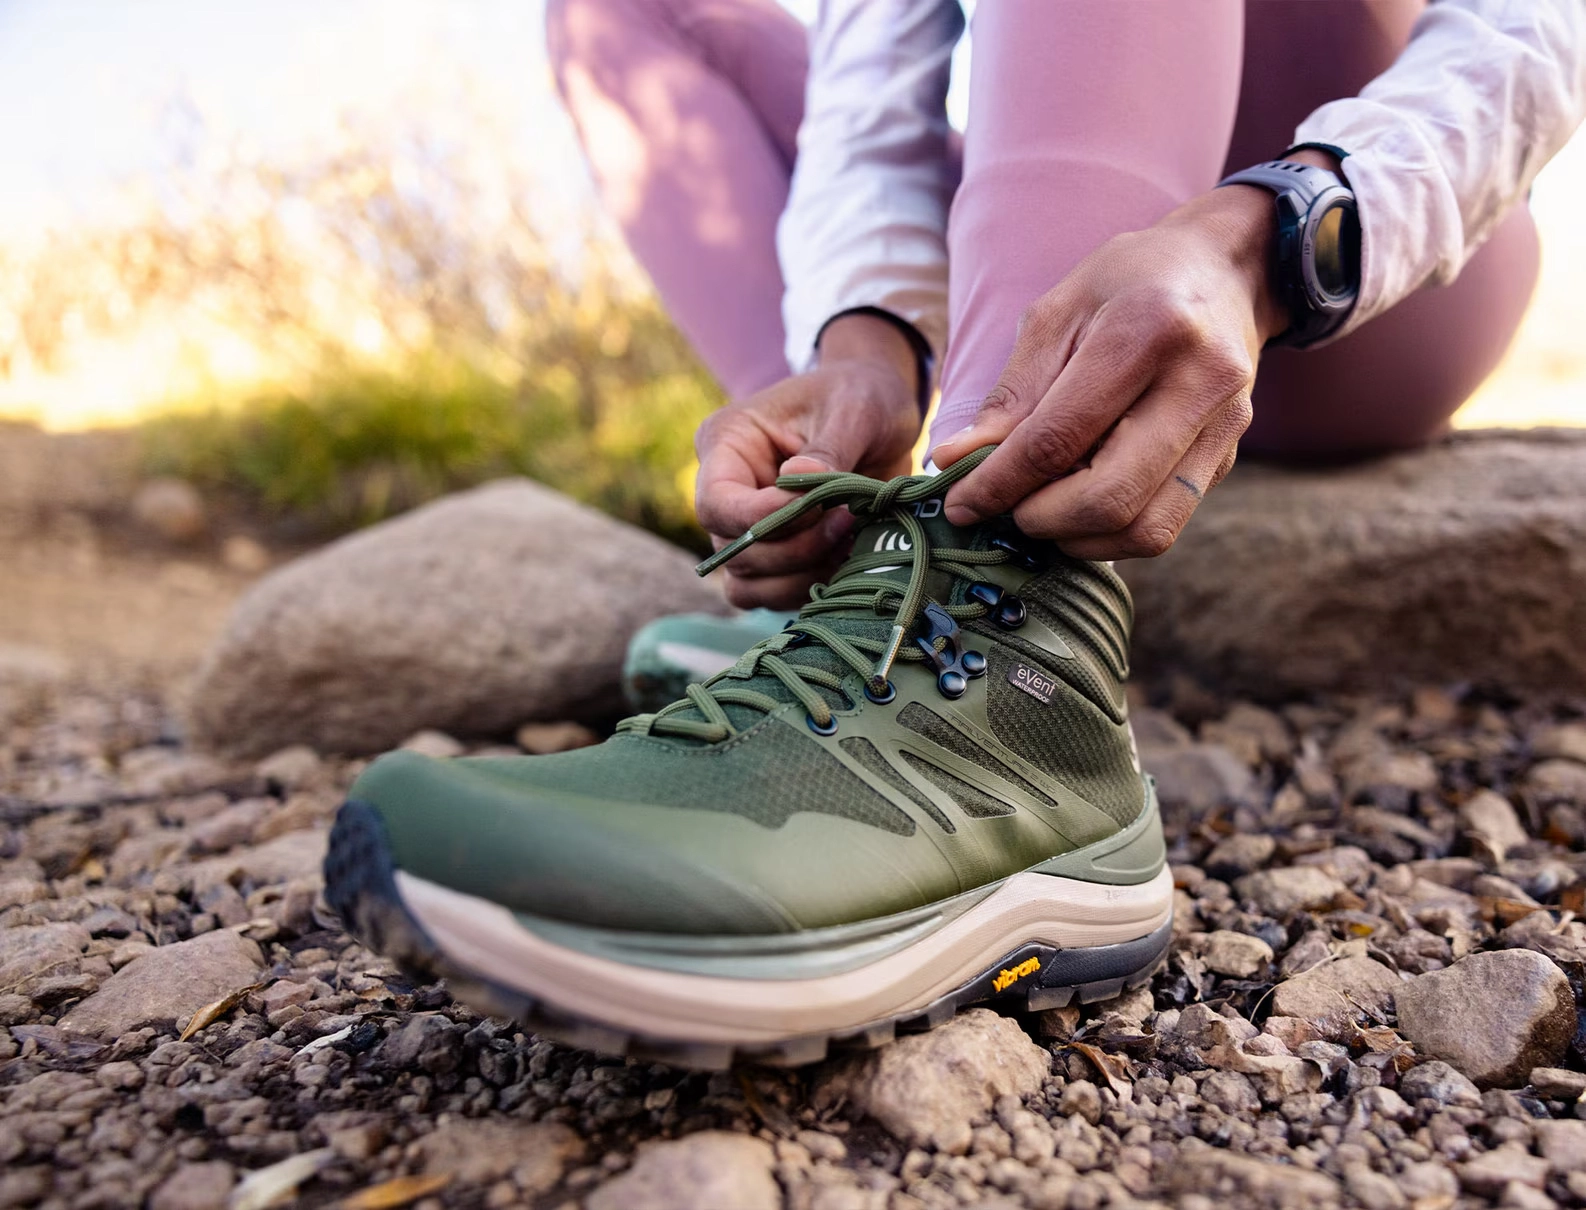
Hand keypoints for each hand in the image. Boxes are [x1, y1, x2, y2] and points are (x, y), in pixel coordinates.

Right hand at [695, 313, 921, 606]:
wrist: (886, 414)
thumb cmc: (863, 396)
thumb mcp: (854, 409)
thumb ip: (829, 449)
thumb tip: (798, 480)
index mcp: (727, 443)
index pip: (715, 502)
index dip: (760, 519)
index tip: (819, 507)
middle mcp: (728, 491)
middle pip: (732, 551)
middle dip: (794, 549)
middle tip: (848, 519)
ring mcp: (748, 529)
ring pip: (747, 585)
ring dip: (801, 577)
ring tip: (850, 541)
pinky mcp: (778, 555)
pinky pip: (776, 595)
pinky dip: (811, 588)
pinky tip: (849, 559)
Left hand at [934, 153, 1329, 558]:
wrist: (1228, 270)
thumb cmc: (1128, 283)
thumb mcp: (1058, 314)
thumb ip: (1011, 394)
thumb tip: (954, 460)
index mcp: (1147, 330)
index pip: (1059, 438)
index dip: (999, 483)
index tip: (959, 505)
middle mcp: (1199, 383)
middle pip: (1109, 498)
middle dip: (1040, 519)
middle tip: (1004, 509)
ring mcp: (1224, 427)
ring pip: (1144, 529)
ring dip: (1076, 538)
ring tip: (1040, 510)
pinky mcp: (1227, 458)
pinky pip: (1163, 525)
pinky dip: (1110, 535)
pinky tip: (1079, 507)